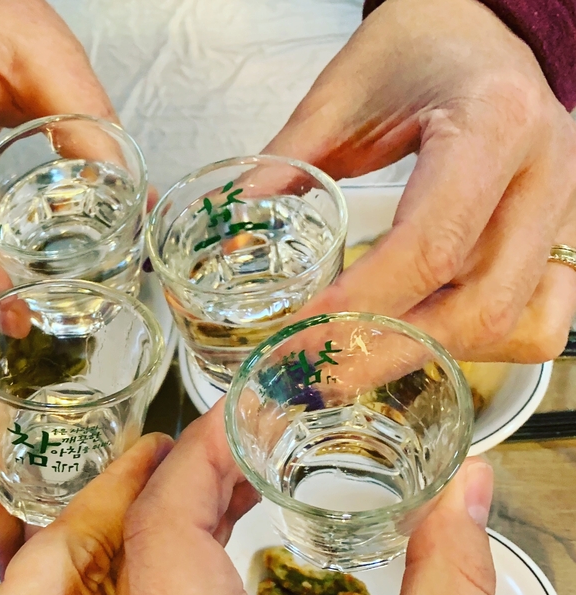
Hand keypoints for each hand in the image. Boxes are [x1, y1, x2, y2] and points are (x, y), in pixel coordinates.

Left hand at [107, 408, 494, 594]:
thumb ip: (452, 585)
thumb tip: (466, 492)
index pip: (162, 525)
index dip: (197, 452)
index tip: (238, 411)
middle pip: (136, 546)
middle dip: (188, 476)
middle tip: (243, 435)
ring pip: (131, 583)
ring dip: (179, 520)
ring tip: (236, 479)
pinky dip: (177, 571)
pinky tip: (220, 556)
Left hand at [265, 0, 575, 362]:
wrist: (488, 32)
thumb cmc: (421, 47)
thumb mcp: (343, 92)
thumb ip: (288, 162)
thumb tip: (232, 233)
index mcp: (492, 125)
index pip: (429, 244)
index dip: (360, 306)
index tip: (300, 340)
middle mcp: (545, 176)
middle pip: (478, 307)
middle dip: (387, 354)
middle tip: (317, 379)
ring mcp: (567, 211)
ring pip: (518, 326)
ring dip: (434, 358)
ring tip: (359, 363)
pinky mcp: (566, 236)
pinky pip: (542, 322)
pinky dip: (479, 347)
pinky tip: (423, 340)